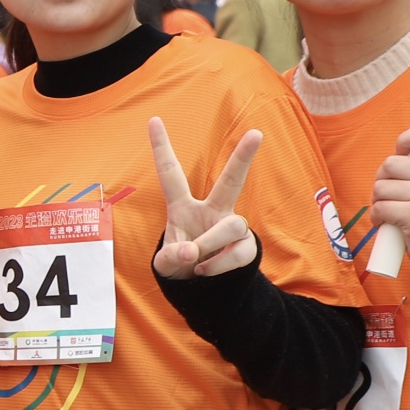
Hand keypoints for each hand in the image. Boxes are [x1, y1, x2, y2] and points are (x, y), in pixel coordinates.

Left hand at [149, 117, 261, 278]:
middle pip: (230, 180)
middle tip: (257, 133)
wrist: (199, 289)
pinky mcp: (246, 245)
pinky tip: (205, 270)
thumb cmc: (179, 263)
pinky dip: (219, 264)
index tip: (153, 120)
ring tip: (195, 260)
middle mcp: (212, 210)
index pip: (171, 174)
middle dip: (243, 157)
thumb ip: (171, 256)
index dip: (161, 148)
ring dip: (210, 244)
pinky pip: (238, 251)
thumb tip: (191, 252)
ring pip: (230, 226)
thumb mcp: (165, 262)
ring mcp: (231, 226)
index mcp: (183, 206)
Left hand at [370, 125, 409, 281]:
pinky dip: (377, 217)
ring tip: (394, 211)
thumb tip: (399, 147)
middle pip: (390, 163)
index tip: (401, 152)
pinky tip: (390, 223)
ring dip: (378, 201)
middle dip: (383, 180)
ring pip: (380, 187)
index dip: (406, 139)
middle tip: (394, 195)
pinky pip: (379, 208)